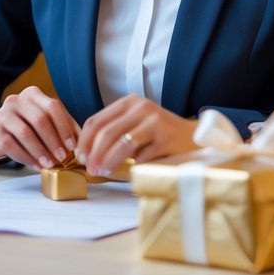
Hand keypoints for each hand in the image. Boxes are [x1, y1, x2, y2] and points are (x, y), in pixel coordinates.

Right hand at [0, 86, 80, 169]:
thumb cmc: (24, 126)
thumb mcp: (42, 121)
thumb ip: (62, 128)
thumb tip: (82, 145)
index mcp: (33, 94)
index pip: (53, 106)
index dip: (64, 127)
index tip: (72, 145)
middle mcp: (17, 100)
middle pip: (40, 119)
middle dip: (54, 141)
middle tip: (62, 157)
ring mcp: (4, 114)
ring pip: (25, 133)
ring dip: (41, 151)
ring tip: (50, 164)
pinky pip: (12, 146)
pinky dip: (27, 158)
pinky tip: (36, 165)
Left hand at [76, 94, 196, 176]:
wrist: (193, 136)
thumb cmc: (158, 133)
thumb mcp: (134, 125)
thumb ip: (113, 132)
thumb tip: (87, 154)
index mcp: (128, 102)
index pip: (96, 120)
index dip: (84, 140)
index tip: (80, 157)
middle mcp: (140, 107)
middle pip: (106, 132)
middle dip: (94, 153)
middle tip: (90, 169)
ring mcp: (155, 121)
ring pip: (122, 143)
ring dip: (109, 161)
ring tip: (103, 172)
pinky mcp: (166, 137)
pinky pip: (142, 155)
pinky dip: (133, 165)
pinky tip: (131, 170)